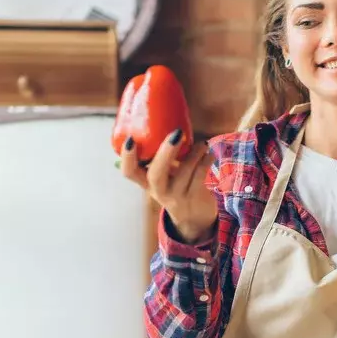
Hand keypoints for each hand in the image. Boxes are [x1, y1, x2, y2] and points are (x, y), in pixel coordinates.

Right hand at [121, 129, 216, 244]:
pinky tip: (209, 154)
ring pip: (184, 173)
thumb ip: (162, 155)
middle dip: (165, 152)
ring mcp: (176, 196)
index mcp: (146, 182)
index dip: (127, 157)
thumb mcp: (164, 174)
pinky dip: (205, 161)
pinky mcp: (193, 198)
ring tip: (201, 143)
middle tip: (177, 133)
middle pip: (155, 174)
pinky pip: (200, 176)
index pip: (129, 172)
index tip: (130, 139)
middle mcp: (158, 190)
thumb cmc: (177, 186)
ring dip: (194, 154)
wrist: (194, 217)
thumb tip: (168, 120)